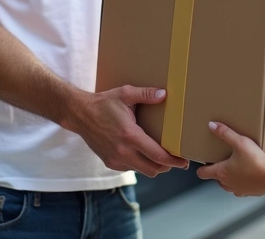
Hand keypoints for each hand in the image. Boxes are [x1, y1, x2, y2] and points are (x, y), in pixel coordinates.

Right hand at [70, 85, 188, 176]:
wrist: (79, 114)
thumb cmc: (103, 103)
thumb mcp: (125, 94)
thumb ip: (146, 94)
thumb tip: (164, 94)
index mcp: (130, 135)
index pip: (158, 156)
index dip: (174, 161)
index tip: (184, 161)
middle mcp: (123, 151)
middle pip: (153, 169)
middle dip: (167, 166)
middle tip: (177, 160)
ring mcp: (116, 159)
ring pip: (143, 171)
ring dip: (154, 166)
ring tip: (161, 156)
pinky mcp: (110, 163)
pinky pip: (131, 168)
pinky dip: (140, 164)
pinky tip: (142, 153)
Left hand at [196, 122, 264, 196]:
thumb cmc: (255, 162)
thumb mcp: (240, 142)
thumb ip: (225, 133)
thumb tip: (212, 125)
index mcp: (221, 172)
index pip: (203, 173)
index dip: (201, 168)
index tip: (204, 163)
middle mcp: (227, 184)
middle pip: (216, 178)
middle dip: (218, 170)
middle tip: (224, 160)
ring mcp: (238, 190)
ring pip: (228, 184)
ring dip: (230, 177)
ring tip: (237, 167)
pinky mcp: (249, 193)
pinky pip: (241, 188)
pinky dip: (242, 182)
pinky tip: (250, 174)